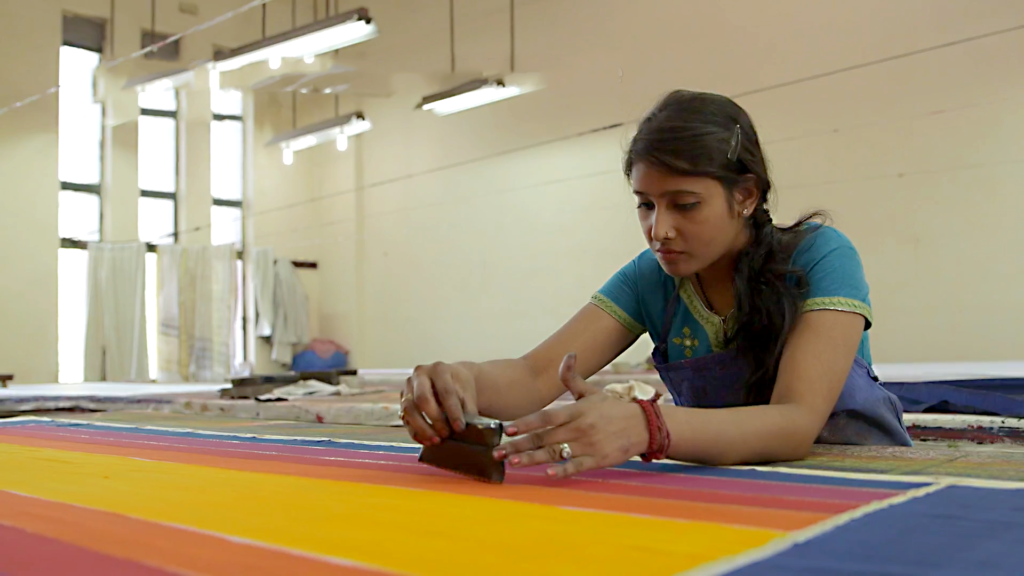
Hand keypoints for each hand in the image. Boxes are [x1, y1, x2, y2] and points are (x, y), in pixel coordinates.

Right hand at [401, 362, 477, 445]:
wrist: (450, 380)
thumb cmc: (459, 386)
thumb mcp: (467, 391)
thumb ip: (467, 406)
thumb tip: (467, 423)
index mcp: (438, 369)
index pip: (445, 391)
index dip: (453, 411)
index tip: (460, 427)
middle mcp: (419, 376)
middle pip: (422, 398)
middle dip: (435, 419)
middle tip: (447, 434)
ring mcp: (408, 388)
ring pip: (409, 410)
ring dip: (423, 428)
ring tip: (437, 440)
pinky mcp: (403, 403)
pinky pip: (405, 419)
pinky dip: (416, 432)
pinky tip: (427, 441)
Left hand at [493, 353, 648, 478]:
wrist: (644, 425)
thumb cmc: (613, 408)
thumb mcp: (591, 391)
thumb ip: (572, 377)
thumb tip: (567, 354)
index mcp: (576, 411)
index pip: (546, 417)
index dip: (526, 423)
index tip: (507, 429)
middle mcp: (579, 428)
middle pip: (544, 438)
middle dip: (519, 446)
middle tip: (498, 452)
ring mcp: (588, 445)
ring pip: (555, 453)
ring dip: (532, 459)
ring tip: (513, 463)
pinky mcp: (598, 460)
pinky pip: (577, 466)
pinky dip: (562, 470)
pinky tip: (546, 475)